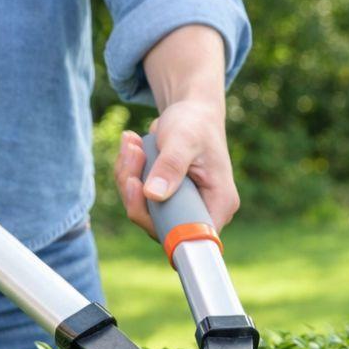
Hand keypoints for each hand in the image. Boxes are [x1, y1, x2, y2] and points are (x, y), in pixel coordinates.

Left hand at [113, 99, 239, 237]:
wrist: (191, 113)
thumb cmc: (195, 123)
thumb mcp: (184, 139)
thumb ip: (171, 166)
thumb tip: (154, 195)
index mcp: (219, 204)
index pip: (190, 235)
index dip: (161, 223)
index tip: (139, 189)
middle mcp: (203, 212)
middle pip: (160, 226)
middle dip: (136, 194)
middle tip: (132, 153)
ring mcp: (182, 209)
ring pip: (144, 213)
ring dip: (128, 179)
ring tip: (132, 144)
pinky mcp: (165, 203)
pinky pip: (139, 201)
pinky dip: (129, 175)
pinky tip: (132, 147)